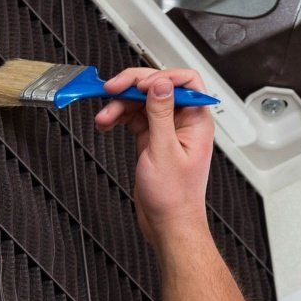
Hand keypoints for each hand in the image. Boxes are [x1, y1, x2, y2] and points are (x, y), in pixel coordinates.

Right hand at [94, 67, 214, 242]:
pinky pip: (134, 118)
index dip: (162, 76)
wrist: (168, 224)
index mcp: (197, 121)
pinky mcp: (151, 139)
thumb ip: (161, 113)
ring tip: (103, 115)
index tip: (139, 83)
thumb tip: (161, 83)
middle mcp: (183, 122)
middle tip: (111, 90)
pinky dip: (118, 117)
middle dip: (132, 87)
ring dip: (120, 104)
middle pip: (158, 88)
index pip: (185, 82)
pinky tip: (106, 122)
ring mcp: (166, 130)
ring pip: (142, 102)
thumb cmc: (175, 198)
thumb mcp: (165, 151)